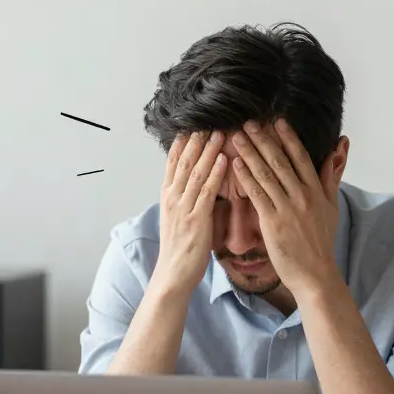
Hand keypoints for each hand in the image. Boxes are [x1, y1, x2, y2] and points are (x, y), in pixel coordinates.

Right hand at [155, 131, 227, 293]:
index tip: (193, 124)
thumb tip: (199, 185)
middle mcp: (173, 198)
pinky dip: (215, 173)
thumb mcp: (181, 219)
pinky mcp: (196, 219)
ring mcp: (183, 207)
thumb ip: (188, 200)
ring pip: (195, 172)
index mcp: (169, 197)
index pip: (174, 162)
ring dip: (208, 150)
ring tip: (219, 131)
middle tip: (208, 119)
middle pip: (184, 161)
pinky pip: (206, 191)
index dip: (183, 142)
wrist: (174, 274)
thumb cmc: (181, 249)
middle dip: (196, 139)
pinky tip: (224, 159)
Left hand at [230, 119, 340, 293]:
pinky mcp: (273, 222)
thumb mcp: (331, 206)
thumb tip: (340, 148)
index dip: (288, 138)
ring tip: (236, 137)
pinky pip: (257, 194)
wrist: (315, 272)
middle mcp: (303, 196)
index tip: (277, 122)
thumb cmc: (321, 241)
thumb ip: (331, 176)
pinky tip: (236, 164)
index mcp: (316, 191)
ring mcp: (288, 208)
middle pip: (280, 162)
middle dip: (263, 140)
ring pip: (266, 174)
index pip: (301, 158)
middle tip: (248, 123)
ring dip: (250, 153)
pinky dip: (246, 177)